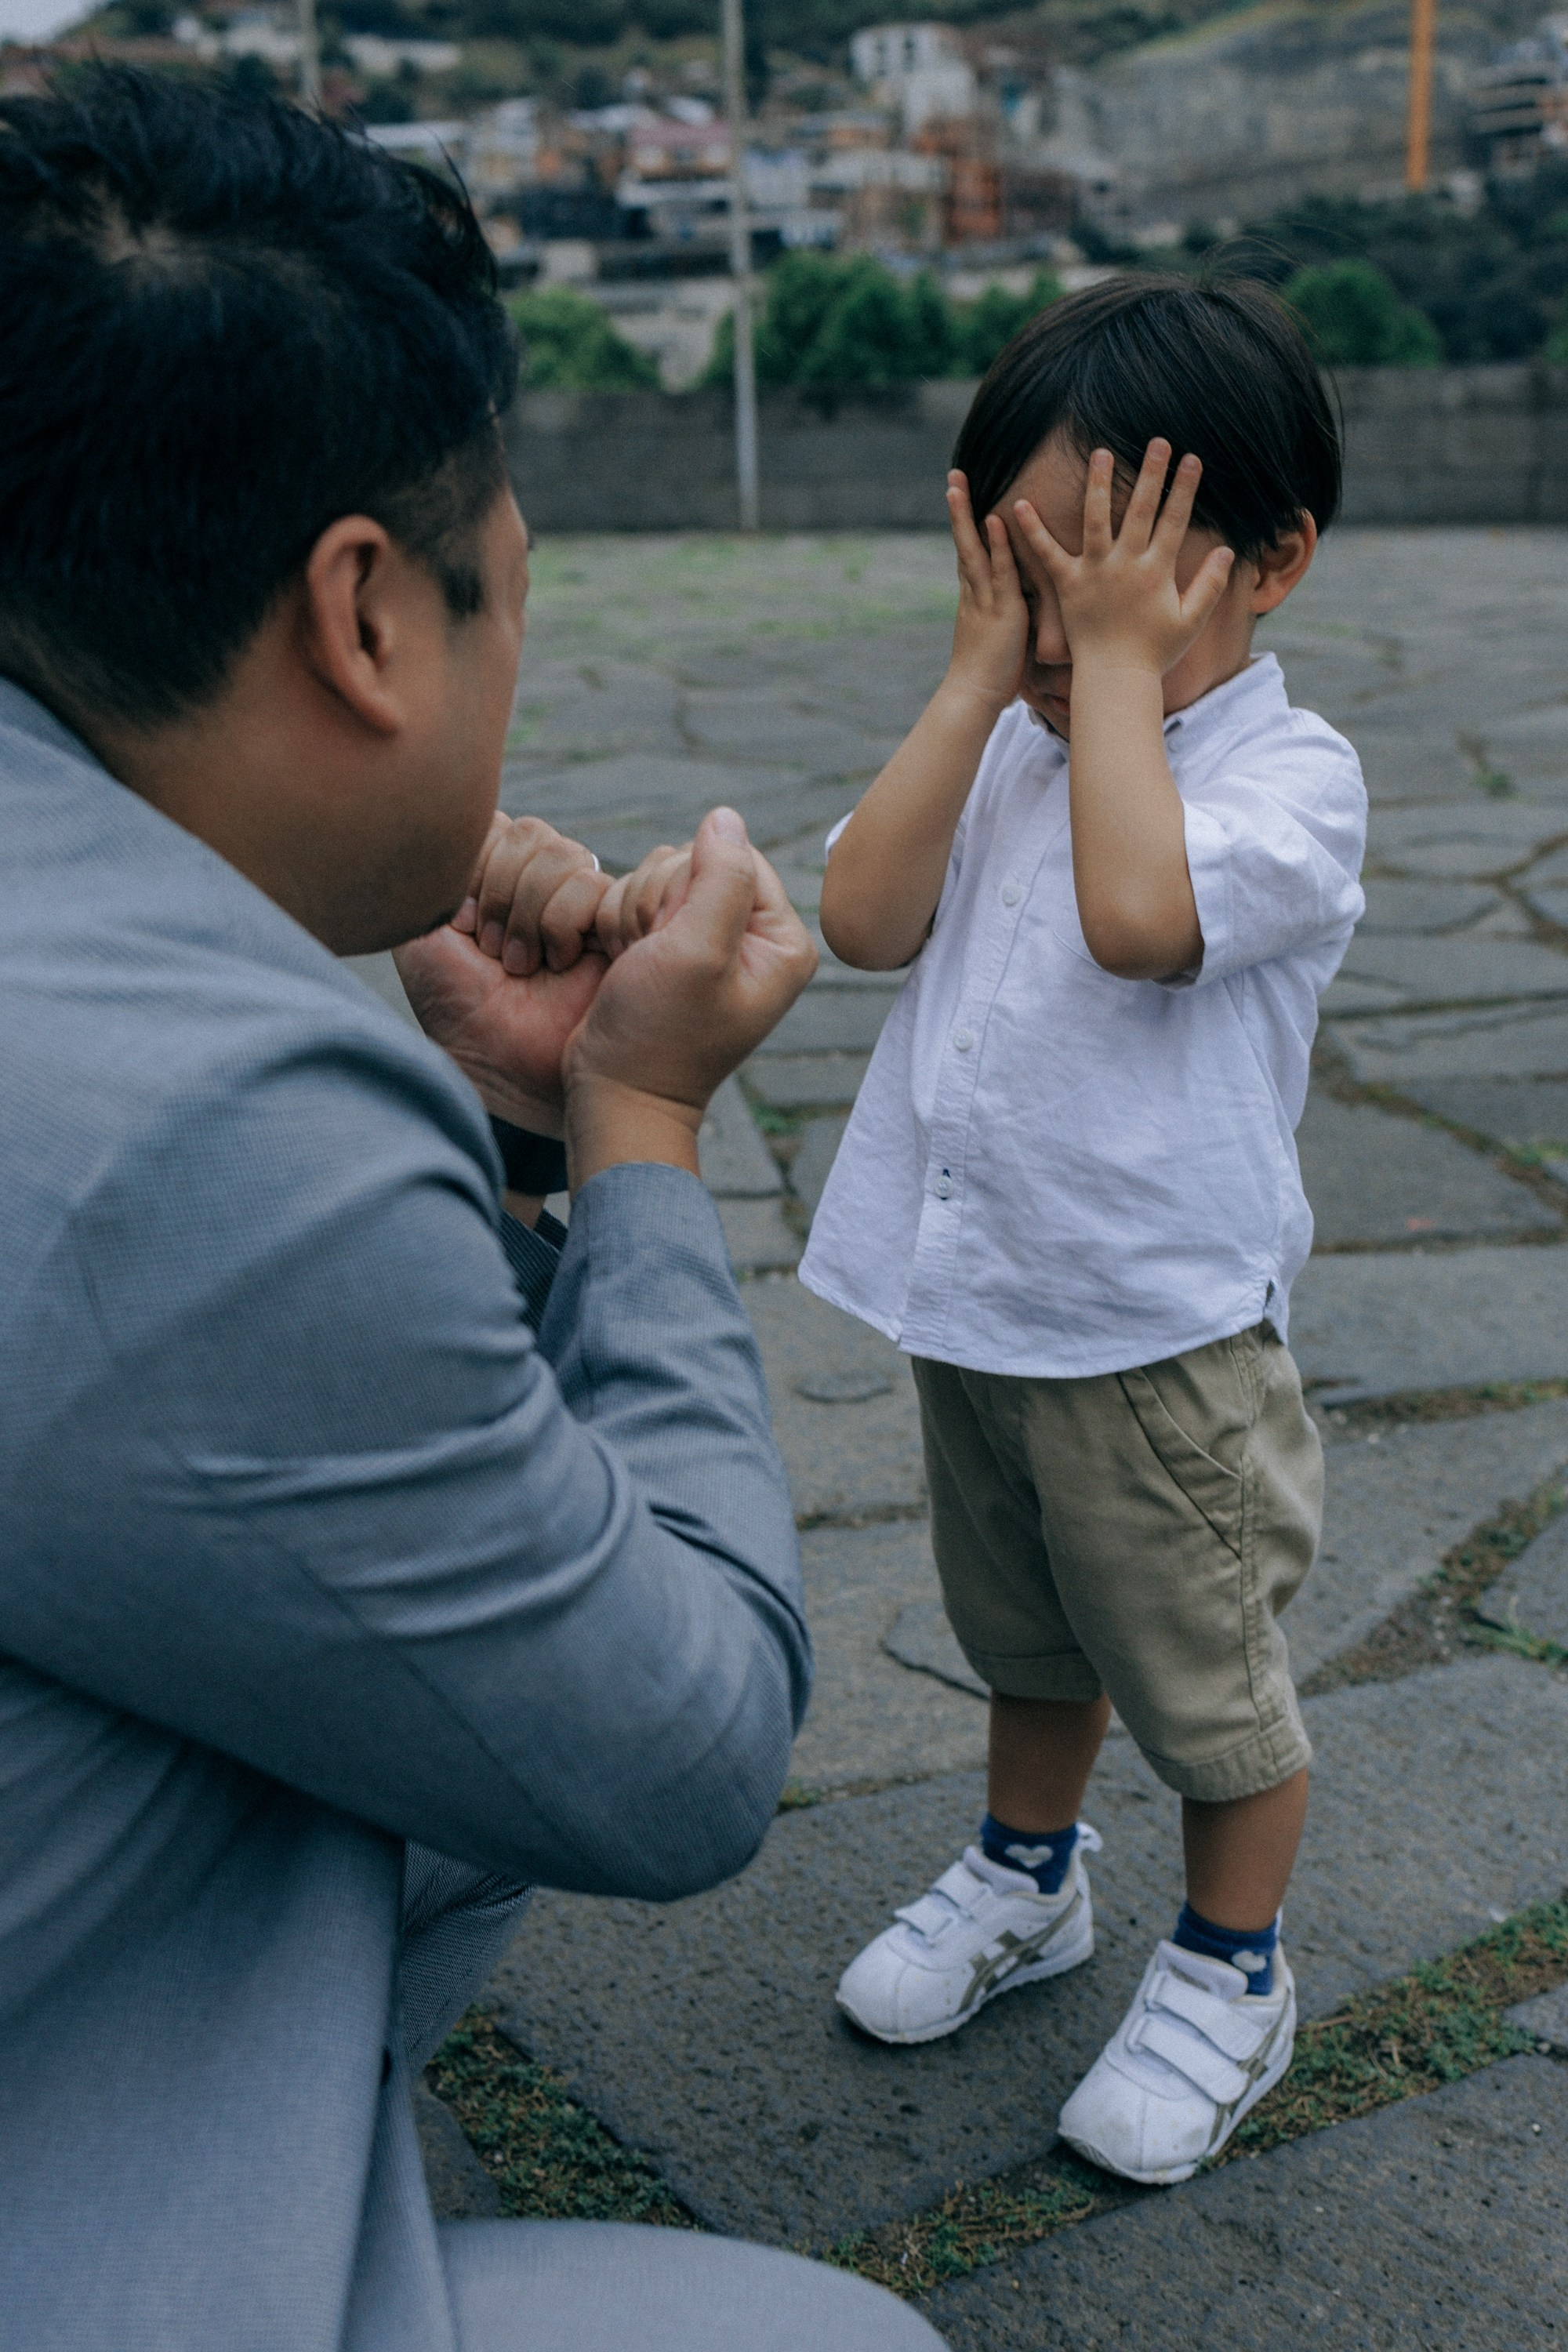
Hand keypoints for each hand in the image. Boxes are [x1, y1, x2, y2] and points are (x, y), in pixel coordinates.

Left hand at [394, 822, 610, 1136]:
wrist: (502, 1071)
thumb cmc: (456, 1014)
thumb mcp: (421, 937)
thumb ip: (431, 873)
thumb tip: (472, 819)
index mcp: (490, 878)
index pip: (490, 824)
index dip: (474, 869)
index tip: (461, 926)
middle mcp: (535, 885)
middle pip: (529, 832)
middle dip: (503, 894)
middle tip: (495, 954)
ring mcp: (577, 903)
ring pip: (561, 852)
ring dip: (532, 915)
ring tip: (524, 967)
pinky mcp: (614, 925)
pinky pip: (592, 883)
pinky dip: (563, 923)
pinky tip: (559, 964)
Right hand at [564, 807, 816, 1180]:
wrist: (616, 1095)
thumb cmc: (658, 1035)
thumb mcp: (696, 952)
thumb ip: (721, 878)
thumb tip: (725, 817)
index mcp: (782, 941)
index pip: (736, 857)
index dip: (688, 884)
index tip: (672, 938)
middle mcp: (752, 939)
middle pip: (696, 862)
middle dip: (657, 900)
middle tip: (651, 956)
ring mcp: (709, 945)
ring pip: (660, 876)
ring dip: (632, 913)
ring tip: (636, 965)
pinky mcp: (671, 951)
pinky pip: (639, 900)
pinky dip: (619, 924)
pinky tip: (623, 964)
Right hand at [942, 469, 1028, 716]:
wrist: (973, 699)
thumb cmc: (989, 679)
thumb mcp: (999, 642)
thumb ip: (1006, 622)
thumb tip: (1016, 618)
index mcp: (975, 600)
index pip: (970, 555)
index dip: (966, 527)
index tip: (961, 499)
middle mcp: (975, 594)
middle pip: (964, 543)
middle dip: (958, 510)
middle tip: (953, 477)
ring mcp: (985, 601)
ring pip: (972, 550)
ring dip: (965, 516)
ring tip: (957, 483)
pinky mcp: (1001, 612)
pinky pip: (998, 573)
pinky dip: (995, 545)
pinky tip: (993, 519)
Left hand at [1012, 440, 1234, 679]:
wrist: (1115, 678)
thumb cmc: (1155, 653)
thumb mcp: (1190, 621)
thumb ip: (1210, 585)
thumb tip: (1229, 551)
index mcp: (1157, 570)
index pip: (1175, 520)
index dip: (1185, 488)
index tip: (1192, 458)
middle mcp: (1126, 564)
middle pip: (1141, 509)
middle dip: (1152, 473)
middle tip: (1157, 441)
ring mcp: (1095, 572)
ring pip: (1097, 519)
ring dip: (1098, 483)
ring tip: (1099, 452)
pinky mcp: (1068, 585)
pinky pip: (1048, 554)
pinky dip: (1033, 530)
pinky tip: (1019, 505)